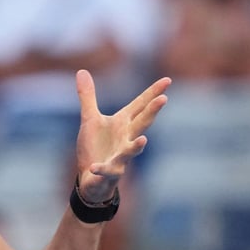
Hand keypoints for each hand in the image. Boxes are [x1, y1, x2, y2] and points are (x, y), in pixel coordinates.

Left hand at [75, 70, 169, 202]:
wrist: (92, 178)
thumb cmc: (95, 147)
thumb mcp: (89, 119)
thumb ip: (88, 96)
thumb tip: (82, 71)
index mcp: (122, 124)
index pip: (140, 105)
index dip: (153, 93)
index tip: (167, 80)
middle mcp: (126, 138)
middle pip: (141, 124)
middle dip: (151, 112)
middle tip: (164, 99)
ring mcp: (120, 157)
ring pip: (131, 151)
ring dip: (136, 147)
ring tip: (143, 141)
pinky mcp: (109, 172)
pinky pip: (106, 170)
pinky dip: (102, 169)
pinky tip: (95, 167)